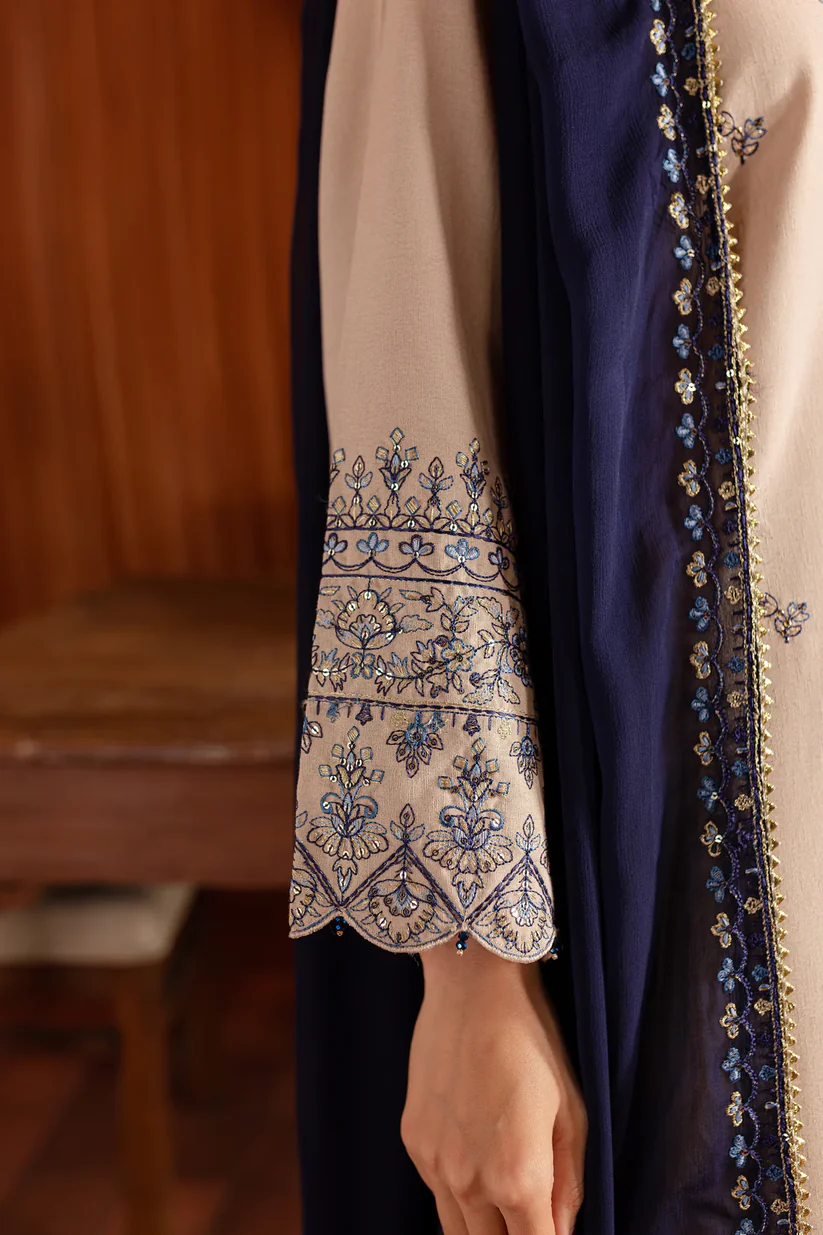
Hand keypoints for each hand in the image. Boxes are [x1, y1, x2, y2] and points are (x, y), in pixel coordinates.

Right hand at [401, 941, 585, 1234]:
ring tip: (507, 1207)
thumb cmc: (533, 1043)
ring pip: (456, 1230)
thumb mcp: (571, 1113)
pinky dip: (459, 1195)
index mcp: (518, 1177)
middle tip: (531, 1217)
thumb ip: (568, 1186)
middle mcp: (469, 1181)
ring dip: (484, 1229)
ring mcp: (434, 1163)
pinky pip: (436, 1192)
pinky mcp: (413, 1141)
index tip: (552, 1234)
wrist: (472, 987)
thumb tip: (561, 1230)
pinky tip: (478, 1164)